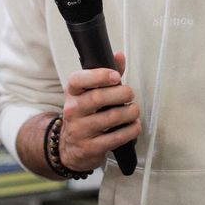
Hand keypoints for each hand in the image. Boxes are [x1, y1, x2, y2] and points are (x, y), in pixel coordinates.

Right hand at [60, 52, 140, 172]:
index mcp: (72, 93)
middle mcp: (73, 111)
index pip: (78, 79)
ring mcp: (80, 131)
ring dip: (130, 112)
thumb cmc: (85, 115)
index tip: (116, 76)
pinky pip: (116, 138)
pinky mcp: (90, 148)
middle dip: (121, 94)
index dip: (99, 75)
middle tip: (130, 94)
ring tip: (134, 110)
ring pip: (111, 118)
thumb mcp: (89, 93)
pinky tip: (134, 126)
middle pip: (98, 98)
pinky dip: (131, 130)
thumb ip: (106, 74)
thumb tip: (119, 55)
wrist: (71, 148)